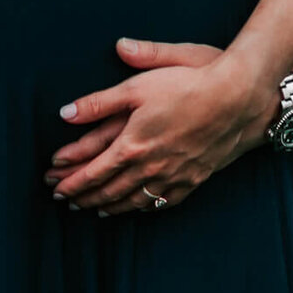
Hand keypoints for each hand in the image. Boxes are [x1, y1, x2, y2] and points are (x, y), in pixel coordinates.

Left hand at [47, 38, 275, 214]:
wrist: (237, 99)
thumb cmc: (188, 84)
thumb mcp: (138, 85)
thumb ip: (99, 101)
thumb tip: (65, 112)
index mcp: (131, 144)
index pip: (93, 171)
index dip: (71, 181)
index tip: (55, 187)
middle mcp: (149, 167)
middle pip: (109, 190)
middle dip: (83, 197)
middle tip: (65, 202)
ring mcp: (172, 176)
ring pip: (133, 200)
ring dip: (109, 206)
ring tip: (93, 209)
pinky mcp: (192, 178)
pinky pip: (161, 202)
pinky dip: (142, 208)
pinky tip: (137, 208)